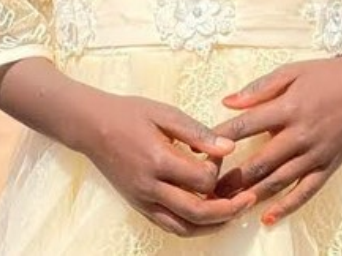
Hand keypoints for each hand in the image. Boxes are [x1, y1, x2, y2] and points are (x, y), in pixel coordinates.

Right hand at [80, 93, 255, 236]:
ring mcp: (144, 201)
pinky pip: (171, 226)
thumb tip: (229, 147)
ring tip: (234, 212)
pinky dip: (193, 226)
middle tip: (249, 199)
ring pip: (185, 228)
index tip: (219, 153)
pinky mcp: (140, 207)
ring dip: (214, 224)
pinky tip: (208, 216)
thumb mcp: (165, 113)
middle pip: (198, 212)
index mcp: (158, 160)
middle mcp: (150, 188)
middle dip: (229, 210)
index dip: (219, 168)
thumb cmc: (130, 114)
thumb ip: (197, 132)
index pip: (202, 179)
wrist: (92, 127)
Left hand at [212, 58, 341, 226]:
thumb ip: (258, 88)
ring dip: (251, 195)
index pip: (245, 126)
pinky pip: (304, 193)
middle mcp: (300, 135)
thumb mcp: (291, 71)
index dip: (220, 139)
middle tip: (206, 189)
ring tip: (226, 205)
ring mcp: (315, 155)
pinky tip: (267, 218)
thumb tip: (227, 102)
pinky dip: (286, 208)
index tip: (200, 150)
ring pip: (278, 182)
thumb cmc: (325, 75)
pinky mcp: (327, 168)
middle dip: (230, 178)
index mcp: (288, 107)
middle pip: (259, 162)